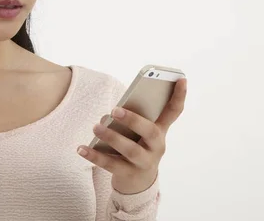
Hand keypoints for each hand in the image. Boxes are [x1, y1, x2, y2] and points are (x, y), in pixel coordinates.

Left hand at [77, 78, 186, 193]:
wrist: (138, 183)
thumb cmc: (137, 148)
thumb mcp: (139, 134)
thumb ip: (130, 121)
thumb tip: (108, 116)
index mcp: (160, 131)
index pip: (174, 111)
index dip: (180, 95)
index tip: (182, 78)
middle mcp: (157, 146)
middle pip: (151, 132)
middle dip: (133, 120)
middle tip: (114, 110)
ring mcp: (145, 162)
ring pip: (130, 150)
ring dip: (112, 137)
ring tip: (95, 127)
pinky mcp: (129, 175)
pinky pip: (111, 165)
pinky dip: (95, 156)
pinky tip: (81, 148)